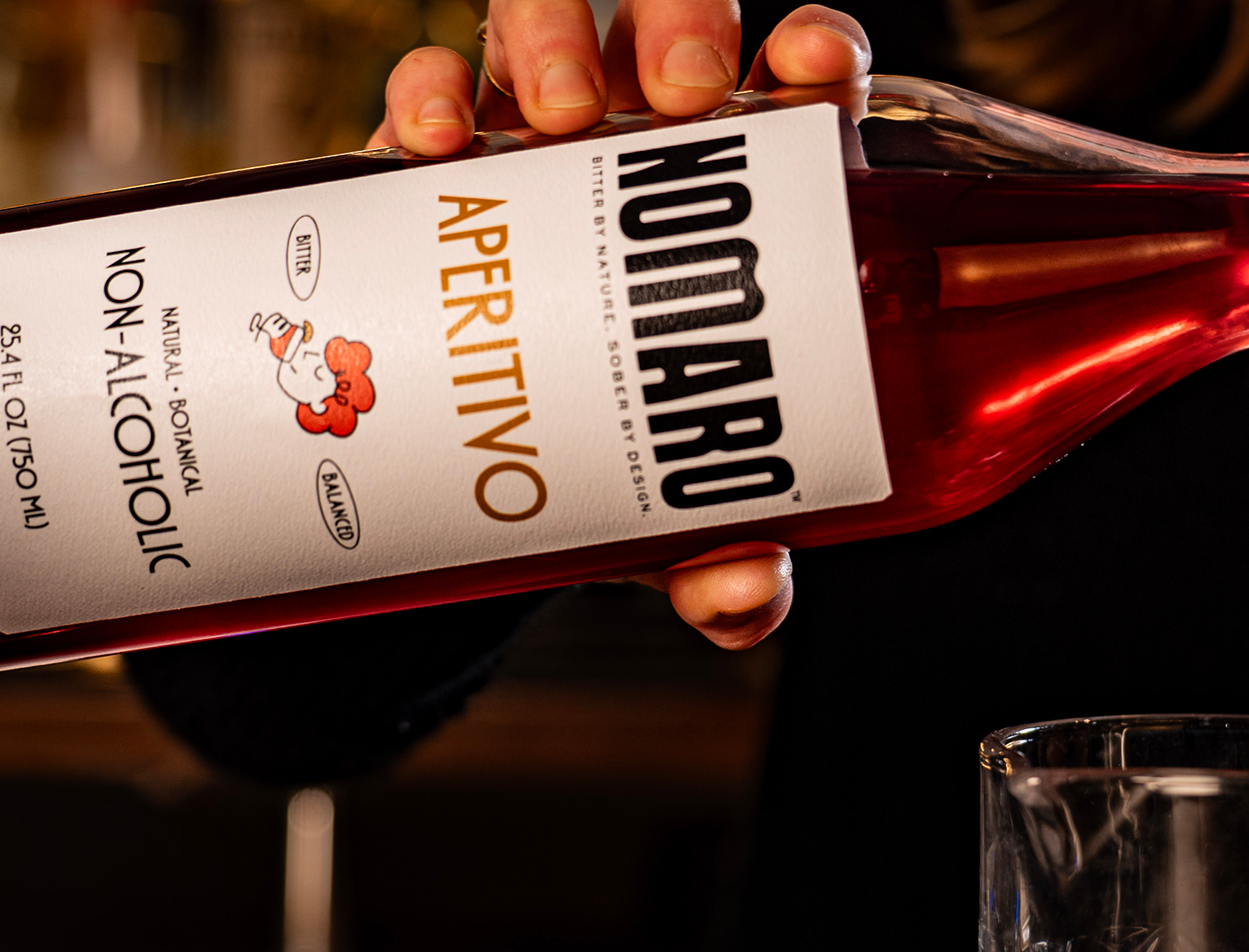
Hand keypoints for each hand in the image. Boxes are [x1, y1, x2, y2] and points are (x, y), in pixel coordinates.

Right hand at [368, 3, 872, 648]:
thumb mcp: (666, 511)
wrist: (465, 473)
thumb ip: (717, 559)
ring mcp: (532, 133)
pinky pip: (430, 82)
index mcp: (738, 196)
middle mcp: (643, 141)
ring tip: (555, 112)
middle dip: (682, 27)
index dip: (819, 52)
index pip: (801, 84)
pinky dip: (430, 89)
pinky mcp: (429, 156)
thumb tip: (745, 596)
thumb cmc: (602, 453)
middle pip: (676, 26)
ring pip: (551, 23)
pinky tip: (433, 139)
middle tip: (684, 99)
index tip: (815, 69)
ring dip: (555, 34)